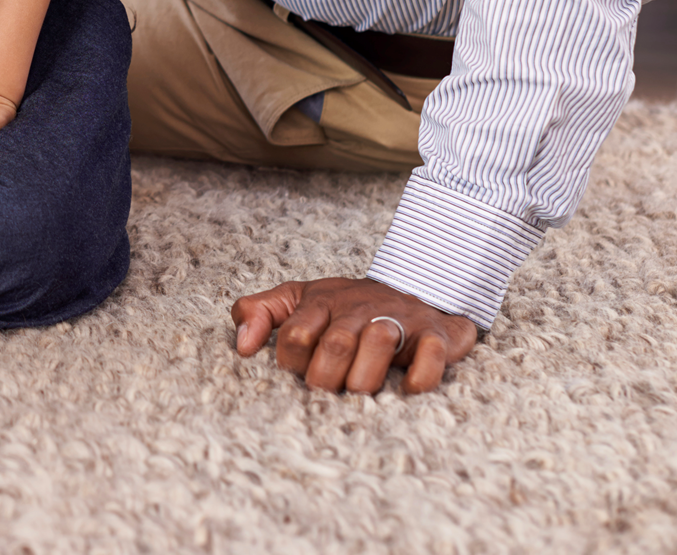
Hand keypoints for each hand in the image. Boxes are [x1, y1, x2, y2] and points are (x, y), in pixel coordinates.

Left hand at [230, 276, 477, 394]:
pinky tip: (407, 388)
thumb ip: (260, 312)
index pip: (296, 333)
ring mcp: (398, 318)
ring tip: (361, 390)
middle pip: (336, 344)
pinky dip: (420, 376)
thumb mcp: (299, 300)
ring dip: (367, 377)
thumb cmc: (348, 305)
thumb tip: (241, 347)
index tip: (300, 374)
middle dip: (326, 378)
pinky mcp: (434, 334)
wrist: (415, 283)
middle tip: (328, 393)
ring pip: (380, 341)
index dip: (292, 362)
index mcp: (323, 301)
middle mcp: (360, 308)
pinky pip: (431, 354)